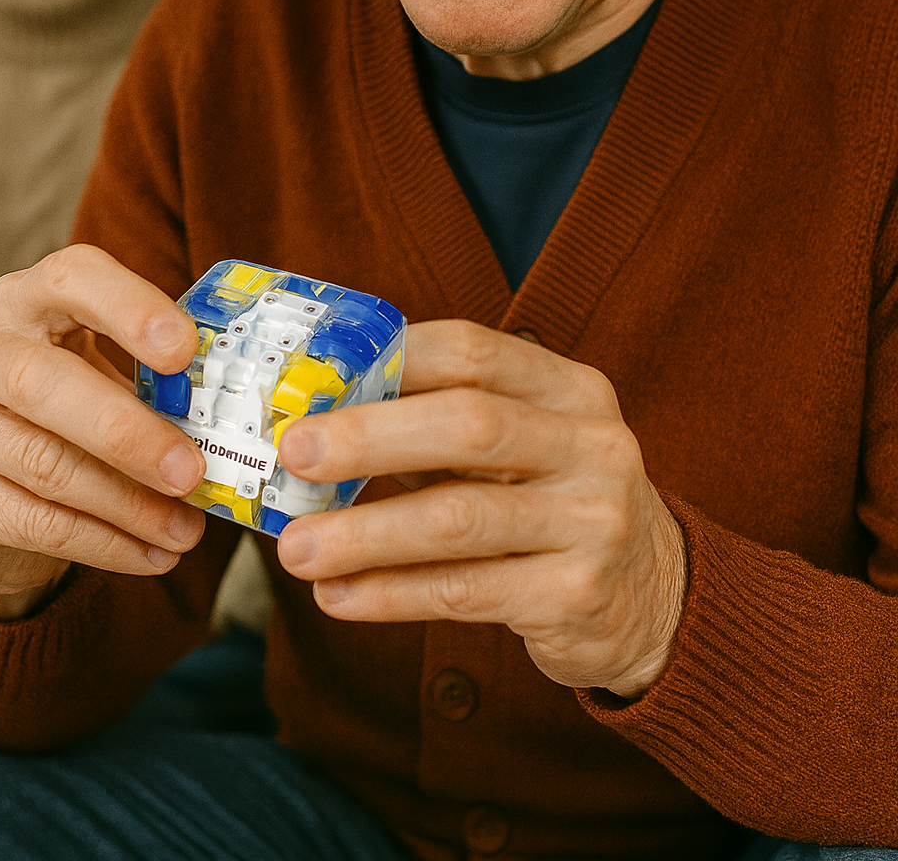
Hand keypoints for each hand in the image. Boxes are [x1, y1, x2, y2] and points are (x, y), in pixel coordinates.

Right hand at [0, 246, 206, 620]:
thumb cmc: (76, 404)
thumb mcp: (111, 371)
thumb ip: (159, 380)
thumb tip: (238, 416)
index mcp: (29, 299)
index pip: (71, 277)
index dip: (128, 307)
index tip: (184, 349)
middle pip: (42, 383)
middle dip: (126, 432)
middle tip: (192, 471)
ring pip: (43, 465)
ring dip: (128, 503)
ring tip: (187, 528)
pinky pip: (35, 522)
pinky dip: (105, 544)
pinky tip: (153, 554)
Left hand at [276, 321, 685, 698]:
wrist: (652, 596)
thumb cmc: (550, 502)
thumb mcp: (522, 445)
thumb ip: (438, 421)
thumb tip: (314, 418)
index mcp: (569, 389)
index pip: (473, 352)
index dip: (390, 362)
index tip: (314, 384)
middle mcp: (593, 445)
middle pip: (471, 425)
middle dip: (371, 438)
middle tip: (296, 456)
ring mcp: (593, 521)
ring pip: (460, 518)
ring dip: (365, 533)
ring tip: (296, 548)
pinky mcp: (578, 595)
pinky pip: (465, 591)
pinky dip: (391, 594)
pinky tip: (340, 596)